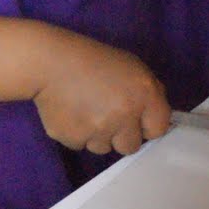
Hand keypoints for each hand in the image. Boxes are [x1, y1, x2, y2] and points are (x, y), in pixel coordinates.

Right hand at [30, 35, 171, 155]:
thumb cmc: (94, 60)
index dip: (147, 124)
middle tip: (107, 114)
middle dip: (122, 135)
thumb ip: (149, 92)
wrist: (50, 62)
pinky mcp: (74, 138)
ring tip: (85, 109)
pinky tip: (71, 112)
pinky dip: (77, 133)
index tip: (137, 120)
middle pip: (131, 146)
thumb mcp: (132, 67)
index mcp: (144, 95)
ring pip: (104, 148)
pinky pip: (81, 145)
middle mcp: (124, 116)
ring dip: (98, 135)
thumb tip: (154, 116)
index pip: (158, 129)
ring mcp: (98, 130)